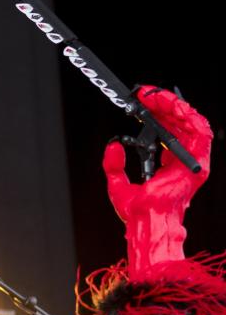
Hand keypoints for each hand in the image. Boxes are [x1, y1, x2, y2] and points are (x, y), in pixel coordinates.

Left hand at [103, 85, 211, 221]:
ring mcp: (192, 163)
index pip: (168, 133)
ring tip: (156, 96)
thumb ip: (114, 164)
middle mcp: (182, 162)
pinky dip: (190, 117)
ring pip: (191, 125)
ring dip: (174, 107)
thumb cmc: (136, 211)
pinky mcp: (196, 164)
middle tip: (145, 94)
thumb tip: (114, 144)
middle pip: (179, 125)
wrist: (146, 221)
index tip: (141, 101)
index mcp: (169, 166)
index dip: (157, 114)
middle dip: (163, 106)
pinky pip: (200, 134)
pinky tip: (175, 105)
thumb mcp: (117, 183)